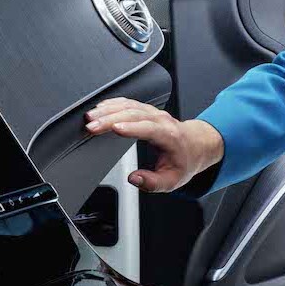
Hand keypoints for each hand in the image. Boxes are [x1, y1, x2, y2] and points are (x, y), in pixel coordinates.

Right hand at [83, 98, 224, 192]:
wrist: (195, 145)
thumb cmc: (184, 161)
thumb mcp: (172, 181)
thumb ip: (152, 183)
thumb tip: (133, 179)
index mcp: (169, 136)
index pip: (149, 128)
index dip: (131, 128)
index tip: (114, 128)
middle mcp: (161, 120)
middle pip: (133, 114)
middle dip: (110, 119)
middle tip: (90, 126)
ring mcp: (153, 112)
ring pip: (129, 105)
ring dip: (108, 109)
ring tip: (90, 117)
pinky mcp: (146, 110)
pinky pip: (128, 102)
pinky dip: (112, 104)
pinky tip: (99, 108)